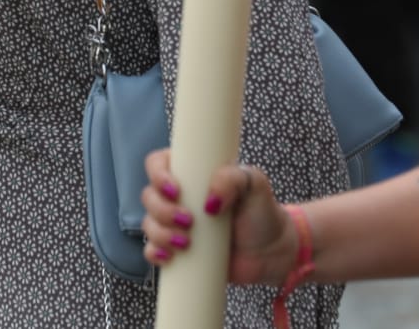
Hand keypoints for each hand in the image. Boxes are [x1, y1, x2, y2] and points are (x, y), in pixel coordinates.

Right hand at [140, 149, 296, 285]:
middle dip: (162, 210)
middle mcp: (179, 196)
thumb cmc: (261, 211)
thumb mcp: (254, 184)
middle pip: (149, 196)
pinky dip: (154, 253)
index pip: (157, 163)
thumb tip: (209, 202)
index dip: (157, 175)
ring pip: (148, 223)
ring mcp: (175, 224)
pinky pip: (151, 250)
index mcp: (191, 172)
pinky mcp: (176, 250)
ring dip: (160, 233)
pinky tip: (169, 256)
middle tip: (189, 221)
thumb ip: (232, 179)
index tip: (175, 191)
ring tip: (186, 243)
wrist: (270, 251)